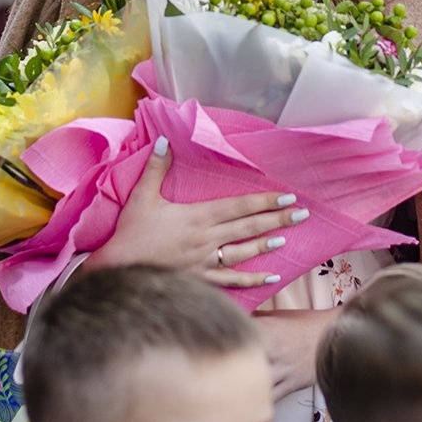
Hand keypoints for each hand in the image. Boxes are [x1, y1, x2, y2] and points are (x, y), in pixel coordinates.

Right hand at [82, 156, 310, 288]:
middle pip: (249, 227)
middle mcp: (207, 238)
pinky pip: (232, 280)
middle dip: (278, 219)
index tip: (288, 197)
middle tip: (302, 214)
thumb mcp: (142, 196)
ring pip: (244, 252)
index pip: (240, 206)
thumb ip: (156, 168)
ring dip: (266, 245)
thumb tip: (164, 140)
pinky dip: (253, 280)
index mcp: (198, 216)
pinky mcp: (201, 279)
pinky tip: (272, 279)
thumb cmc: (131, 232)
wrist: (119, 269)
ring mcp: (205, 261)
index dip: (266, 201)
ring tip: (285, 238)